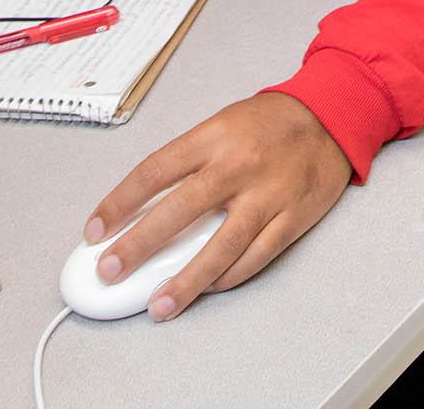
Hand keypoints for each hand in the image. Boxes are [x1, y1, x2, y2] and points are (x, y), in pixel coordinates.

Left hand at [83, 92, 351, 319]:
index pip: (154, 172)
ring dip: (185, 281)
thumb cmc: (268, 123)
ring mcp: (266, 196)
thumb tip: (145, 206)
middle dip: (139, 245)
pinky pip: (254, 258)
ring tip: (157, 305)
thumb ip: (188, 162)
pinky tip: (206, 290)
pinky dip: (227, 278)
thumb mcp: (220, 125)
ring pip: (219, 247)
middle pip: (179, 211)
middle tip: (109, 270)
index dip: (119, 202)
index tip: (94, 229)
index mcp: (212, 138)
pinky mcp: (291, 220)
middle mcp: (236, 166)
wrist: (329, 118)